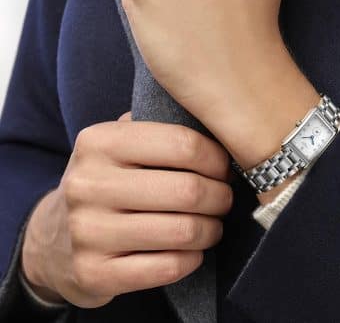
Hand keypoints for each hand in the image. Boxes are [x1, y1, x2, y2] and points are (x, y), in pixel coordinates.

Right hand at [20, 112, 232, 308]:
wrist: (54, 237)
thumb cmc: (107, 180)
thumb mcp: (118, 142)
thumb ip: (158, 126)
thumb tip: (217, 128)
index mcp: (100, 141)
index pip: (182, 143)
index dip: (217, 158)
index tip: (224, 167)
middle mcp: (89, 183)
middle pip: (187, 190)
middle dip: (220, 196)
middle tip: (224, 198)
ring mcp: (88, 231)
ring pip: (182, 231)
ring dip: (211, 229)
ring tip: (213, 224)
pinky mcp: (94, 273)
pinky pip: (166, 268)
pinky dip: (192, 259)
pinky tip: (193, 250)